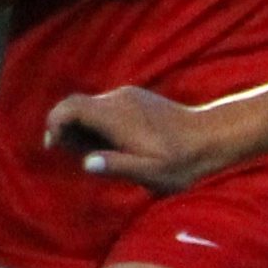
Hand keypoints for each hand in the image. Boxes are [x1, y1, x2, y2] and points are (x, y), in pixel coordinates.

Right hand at [41, 85, 226, 192]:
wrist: (214, 137)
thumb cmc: (182, 161)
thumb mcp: (150, 172)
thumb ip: (117, 166)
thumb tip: (86, 163)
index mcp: (116, 116)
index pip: (69, 107)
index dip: (54, 123)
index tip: (54, 146)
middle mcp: (119, 99)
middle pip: (76, 107)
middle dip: (67, 129)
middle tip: (76, 154)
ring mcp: (129, 96)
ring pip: (91, 107)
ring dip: (84, 128)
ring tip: (102, 153)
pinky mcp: (138, 98)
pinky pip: (106, 107)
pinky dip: (99, 123)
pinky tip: (116, 144)